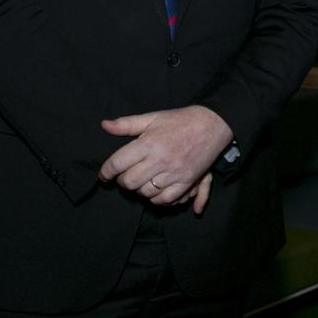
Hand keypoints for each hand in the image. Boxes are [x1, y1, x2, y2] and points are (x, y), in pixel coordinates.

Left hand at [98, 105, 232, 212]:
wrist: (213, 124)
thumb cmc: (181, 120)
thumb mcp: (153, 118)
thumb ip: (127, 124)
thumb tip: (104, 125)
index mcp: (148, 143)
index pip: (117, 164)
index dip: (106, 172)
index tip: (104, 175)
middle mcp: (160, 160)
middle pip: (129, 182)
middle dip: (123, 181)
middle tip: (126, 175)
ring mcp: (174, 173)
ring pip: (145, 193)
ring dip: (139, 189)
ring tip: (142, 181)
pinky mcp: (187, 181)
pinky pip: (165, 199)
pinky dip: (157, 198)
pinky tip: (155, 190)